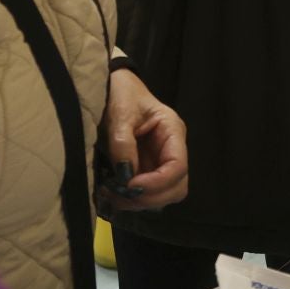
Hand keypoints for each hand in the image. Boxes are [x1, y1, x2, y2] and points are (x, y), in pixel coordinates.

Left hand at [100, 68, 188, 212]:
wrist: (111, 87)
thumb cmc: (120, 94)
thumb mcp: (120, 115)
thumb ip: (123, 144)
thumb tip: (125, 176)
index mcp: (172, 131)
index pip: (178, 166)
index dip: (157, 182)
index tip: (130, 185)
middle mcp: (171, 149)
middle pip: (176, 186)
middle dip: (150, 196)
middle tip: (121, 195)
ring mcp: (159, 161)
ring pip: (163, 194)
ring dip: (140, 201)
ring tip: (112, 195)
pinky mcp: (145, 169)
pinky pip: (146, 192)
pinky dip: (132, 198)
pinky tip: (112, 193)